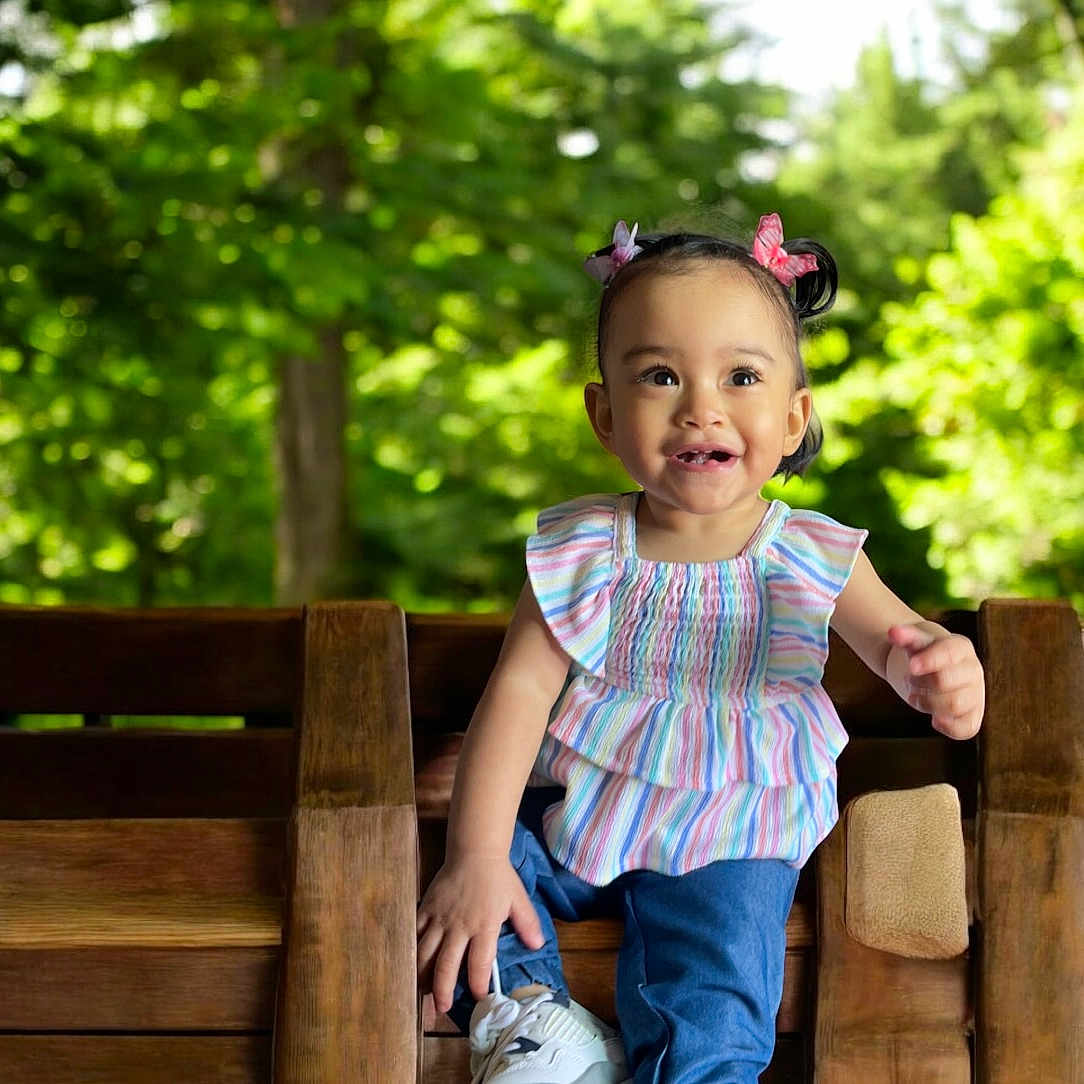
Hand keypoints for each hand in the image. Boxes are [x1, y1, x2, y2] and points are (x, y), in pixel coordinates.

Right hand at [416, 852, 543, 1014]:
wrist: (474, 850)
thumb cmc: (498, 876)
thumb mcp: (518, 899)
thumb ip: (527, 923)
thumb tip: (537, 945)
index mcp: (484, 926)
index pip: (479, 964)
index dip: (478, 985)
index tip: (479, 997)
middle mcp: (459, 926)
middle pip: (446, 966)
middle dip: (443, 991)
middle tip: (442, 1009)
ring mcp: (440, 918)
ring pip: (425, 953)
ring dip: (423, 976)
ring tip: (423, 992)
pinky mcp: (427, 908)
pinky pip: (415, 933)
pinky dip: (412, 951)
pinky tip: (412, 963)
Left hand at [887, 624, 984, 738]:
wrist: (932, 669)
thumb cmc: (923, 653)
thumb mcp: (913, 642)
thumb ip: (904, 636)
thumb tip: (892, 632)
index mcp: (961, 647)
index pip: (949, 652)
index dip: (929, 660)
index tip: (911, 666)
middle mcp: (973, 671)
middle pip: (946, 681)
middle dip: (920, 682)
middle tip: (910, 679)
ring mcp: (976, 695)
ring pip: (954, 705)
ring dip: (928, 702)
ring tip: (915, 695)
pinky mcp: (973, 717)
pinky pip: (966, 729)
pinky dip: (949, 727)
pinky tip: (935, 719)